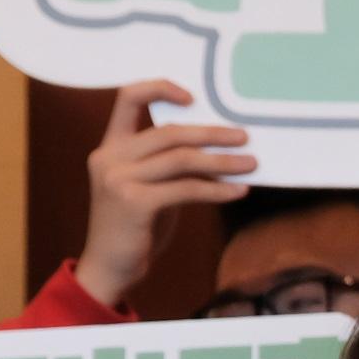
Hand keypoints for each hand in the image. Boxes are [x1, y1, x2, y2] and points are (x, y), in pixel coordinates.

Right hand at [73, 80, 255, 309]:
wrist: (108, 270)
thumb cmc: (133, 229)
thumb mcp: (145, 187)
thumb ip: (165, 163)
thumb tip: (215, 144)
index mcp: (110, 147)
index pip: (128, 97)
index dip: (161, 88)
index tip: (193, 99)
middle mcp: (110, 158)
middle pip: (169, 131)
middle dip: (212, 133)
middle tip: (244, 136)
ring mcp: (118, 180)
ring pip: (182, 159)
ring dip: (221, 161)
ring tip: (250, 164)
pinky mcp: (134, 204)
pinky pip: (186, 189)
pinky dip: (216, 190)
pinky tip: (237, 191)